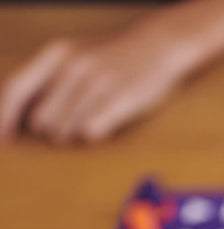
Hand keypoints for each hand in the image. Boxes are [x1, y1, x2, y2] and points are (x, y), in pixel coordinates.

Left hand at [0, 21, 199, 143]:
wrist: (158, 45)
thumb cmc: (114, 57)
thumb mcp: (75, 55)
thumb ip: (49, 78)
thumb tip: (24, 113)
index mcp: (56, 53)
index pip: (16, 89)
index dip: (4, 117)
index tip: (3, 140)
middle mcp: (72, 66)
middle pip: (42, 119)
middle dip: (51, 131)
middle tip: (69, 127)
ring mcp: (96, 83)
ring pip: (66, 129)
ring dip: (74, 135)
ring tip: (90, 122)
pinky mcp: (118, 100)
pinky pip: (91, 132)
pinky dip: (94, 136)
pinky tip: (104, 125)